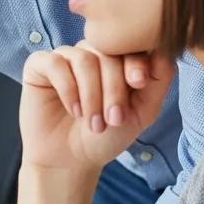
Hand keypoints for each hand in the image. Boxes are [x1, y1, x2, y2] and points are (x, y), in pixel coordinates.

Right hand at [19, 44, 173, 175]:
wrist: (71, 159)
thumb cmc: (106, 135)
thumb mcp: (142, 111)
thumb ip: (158, 81)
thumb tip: (165, 51)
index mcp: (116, 59)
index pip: (129, 45)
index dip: (136, 61)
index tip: (139, 84)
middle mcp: (89, 52)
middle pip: (107, 52)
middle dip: (114, 88)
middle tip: (114, 119)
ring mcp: (63, 57)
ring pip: (82, 58)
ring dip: (91, 94)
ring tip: (93, 122)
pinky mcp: (39, 64)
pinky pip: (55, 63)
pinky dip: (67, 89)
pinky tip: (73, 110)